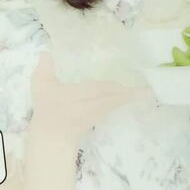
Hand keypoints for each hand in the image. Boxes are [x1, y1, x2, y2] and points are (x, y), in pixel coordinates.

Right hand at [29, 50, 150, 146]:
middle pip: (116, 98)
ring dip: (127, 98)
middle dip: (132, 93)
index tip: (138, 82)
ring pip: (115, 104)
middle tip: (148, 89)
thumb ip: (45, 68)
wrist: (50, 138)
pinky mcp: (95, 120)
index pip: (105, 88)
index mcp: (82, 94)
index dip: (120, 85)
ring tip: (141, 92)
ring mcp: (96, 114)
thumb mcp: (41, 86)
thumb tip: (46, 51)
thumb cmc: (47, 110)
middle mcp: (94, 105)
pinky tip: (121, 98)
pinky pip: (111, 108)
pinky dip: (119, 102)